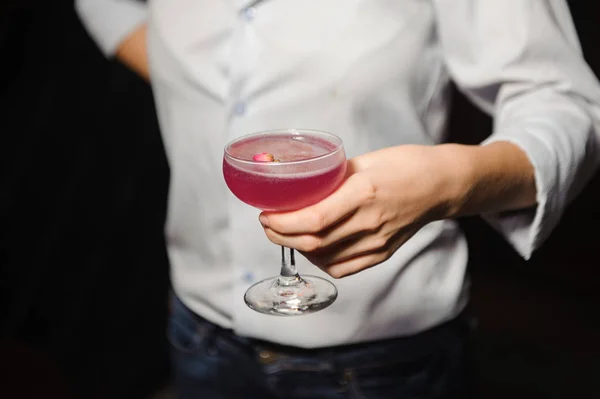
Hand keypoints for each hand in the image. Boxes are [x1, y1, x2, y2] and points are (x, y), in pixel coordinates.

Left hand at [259, 145, 462, 277]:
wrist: (440, 186)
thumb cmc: (404, 166)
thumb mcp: (365, 161)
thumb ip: (333, 176)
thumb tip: (302, 186)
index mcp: (364, 193)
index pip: (313, 219)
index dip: (282, 222)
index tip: (266, 214)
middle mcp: (370, 222)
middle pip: (313, 242)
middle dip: (280, 236)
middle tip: (267, 224)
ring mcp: (377, 242)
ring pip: (324, 258)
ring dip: (296, 249)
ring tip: (284, 234)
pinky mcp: (382, 254)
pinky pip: (342, 268)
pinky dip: (319, 261)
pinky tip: (312, 248)